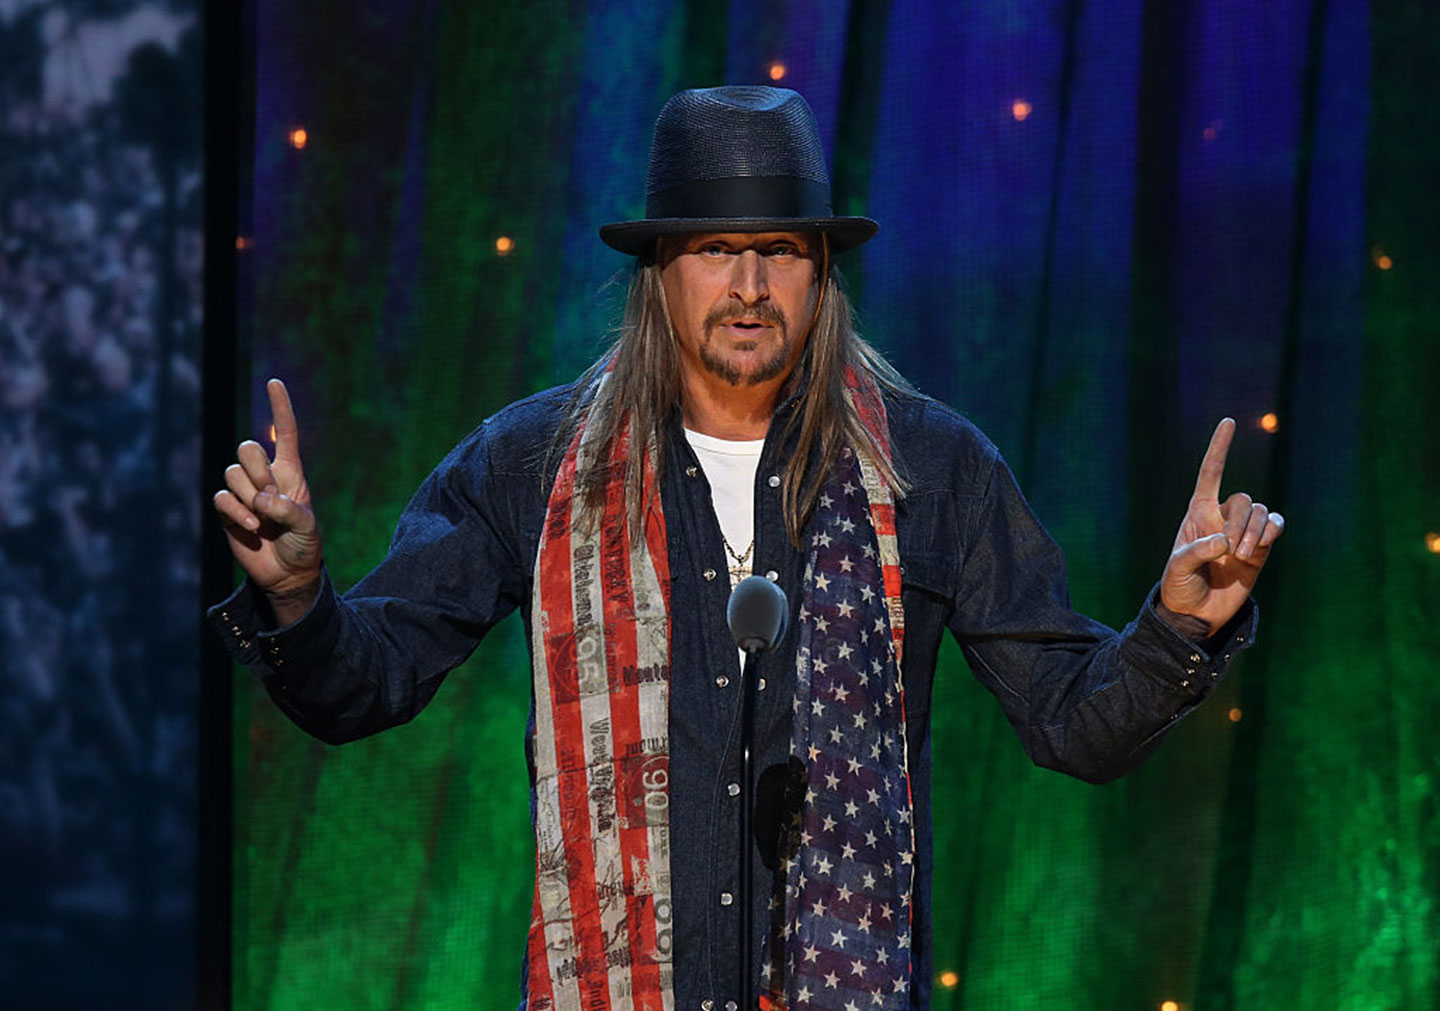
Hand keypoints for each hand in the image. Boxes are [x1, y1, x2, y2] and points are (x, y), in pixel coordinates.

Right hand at [212, 379, 321, 616]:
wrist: (287, 573)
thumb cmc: (303, 544)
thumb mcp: (306, 527)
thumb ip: (288, 509)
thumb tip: (260, 499)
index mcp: (290, 472)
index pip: (285, 433)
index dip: (279, 408)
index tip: (274, 382)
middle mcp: (264, 477)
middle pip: (247, 448)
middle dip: (257, 471)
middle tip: (271, 499)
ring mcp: (243, 492)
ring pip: (232, 472)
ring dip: (248, 495)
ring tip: (264, 519)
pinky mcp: (227, 511)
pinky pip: (222, 497)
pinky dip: (235, 511)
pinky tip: (252, 526)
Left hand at [1160, 418, 1284, 634]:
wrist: (1197, 613)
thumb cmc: (1180, 587)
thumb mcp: (1177, 569)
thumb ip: (1196, 552)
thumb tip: (1224, 542)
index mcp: (1197, 514)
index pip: (1210, 474)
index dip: (1219, 448)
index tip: (1229, 422)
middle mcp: (1222, 518)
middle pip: (1243, 500)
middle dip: (1240, 524)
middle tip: (1229, 552)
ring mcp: (1244, 532)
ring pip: (1260, 512)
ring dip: (1255, 533)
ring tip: (1242, 557)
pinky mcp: (1261, 547)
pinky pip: (1275, 525)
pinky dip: (1272, 531)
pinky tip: (1263, 544)